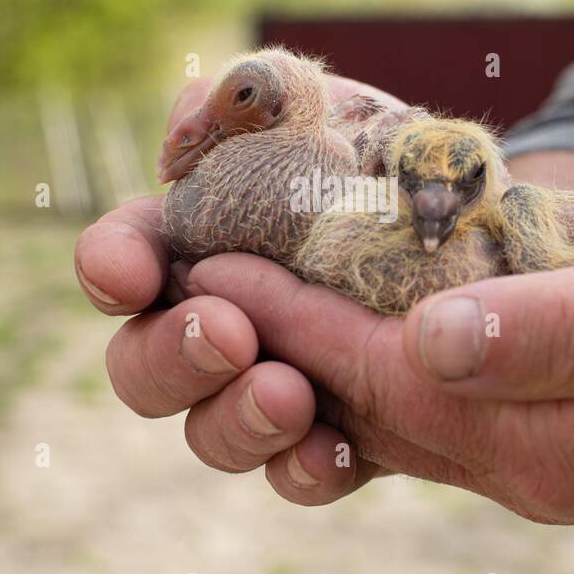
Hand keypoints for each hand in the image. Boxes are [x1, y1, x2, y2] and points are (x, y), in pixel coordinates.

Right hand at [75, 72, 407, 502]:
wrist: (464, 211)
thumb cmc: (368, 146)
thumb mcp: (314, 102)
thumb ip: (241, 98)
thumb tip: (180, 143)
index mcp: (190, 241)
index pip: (119, 260)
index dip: (109, 268)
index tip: (132, 274)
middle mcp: (213, 323)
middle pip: (141, 368)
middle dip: (171, 358)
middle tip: (228, 333)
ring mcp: (268, 385)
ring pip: (211, 434)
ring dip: (237, 420)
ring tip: (291, 395)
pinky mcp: (334, 432)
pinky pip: (297, 474)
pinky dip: (307, 469)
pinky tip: (339, 451)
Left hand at [176, 200, 573, 534]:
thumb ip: (570, 326)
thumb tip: (434, 335)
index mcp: (548, 438)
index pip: (385, 374)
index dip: (294, 314)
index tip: (212, 257)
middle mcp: (518, 463)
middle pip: (362, 400)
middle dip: (271, 335)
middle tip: (189, 263)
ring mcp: (524, 457)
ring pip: (382, 406)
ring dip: (305, 345)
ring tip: (236, 278)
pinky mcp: (536, 434)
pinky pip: (424, 400)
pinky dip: (364, 351)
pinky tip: (334, 306)